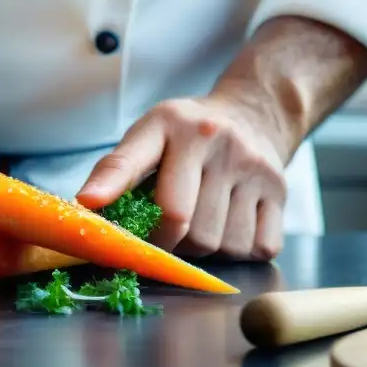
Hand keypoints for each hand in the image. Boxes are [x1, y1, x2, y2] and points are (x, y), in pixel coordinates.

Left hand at [76, 92, 288, 260]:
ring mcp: (252, 165)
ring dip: (204, 250)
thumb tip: (86, 207)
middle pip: (179, 222)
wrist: (254, 114)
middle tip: (164, 234)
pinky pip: (257, 249)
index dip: (109, 186)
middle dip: (165, 241)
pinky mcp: (280, 191)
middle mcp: (214, 139)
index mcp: (169, 123)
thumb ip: (118, 168)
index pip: (132, 160)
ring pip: (219, 244)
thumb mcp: (151, 135)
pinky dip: (240, 252)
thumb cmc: (190, 135)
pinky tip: (231, 225)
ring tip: (201, 224)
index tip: (89, 205)